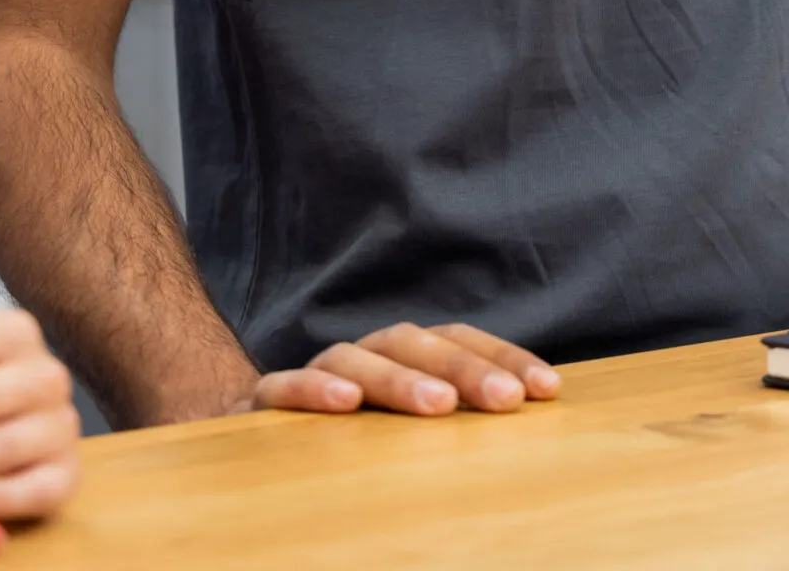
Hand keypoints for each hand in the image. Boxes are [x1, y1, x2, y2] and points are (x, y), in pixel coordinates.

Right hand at [247, 323, 560, 418]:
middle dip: (466, 368)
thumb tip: (526, 424)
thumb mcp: (401, 437)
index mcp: (399, 360)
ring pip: (356, 356)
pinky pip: (284, 388)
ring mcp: (312, 377)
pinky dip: (314, 389)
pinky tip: (345, 403)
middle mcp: (361, 358)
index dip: (503, 358)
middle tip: (507, 399)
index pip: (456, 342)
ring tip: (439, 405)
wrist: (242, 446)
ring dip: (400, 378)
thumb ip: (448, 425)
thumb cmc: (341, 445)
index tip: (547, 389)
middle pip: (415, 343)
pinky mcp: (260, 405)